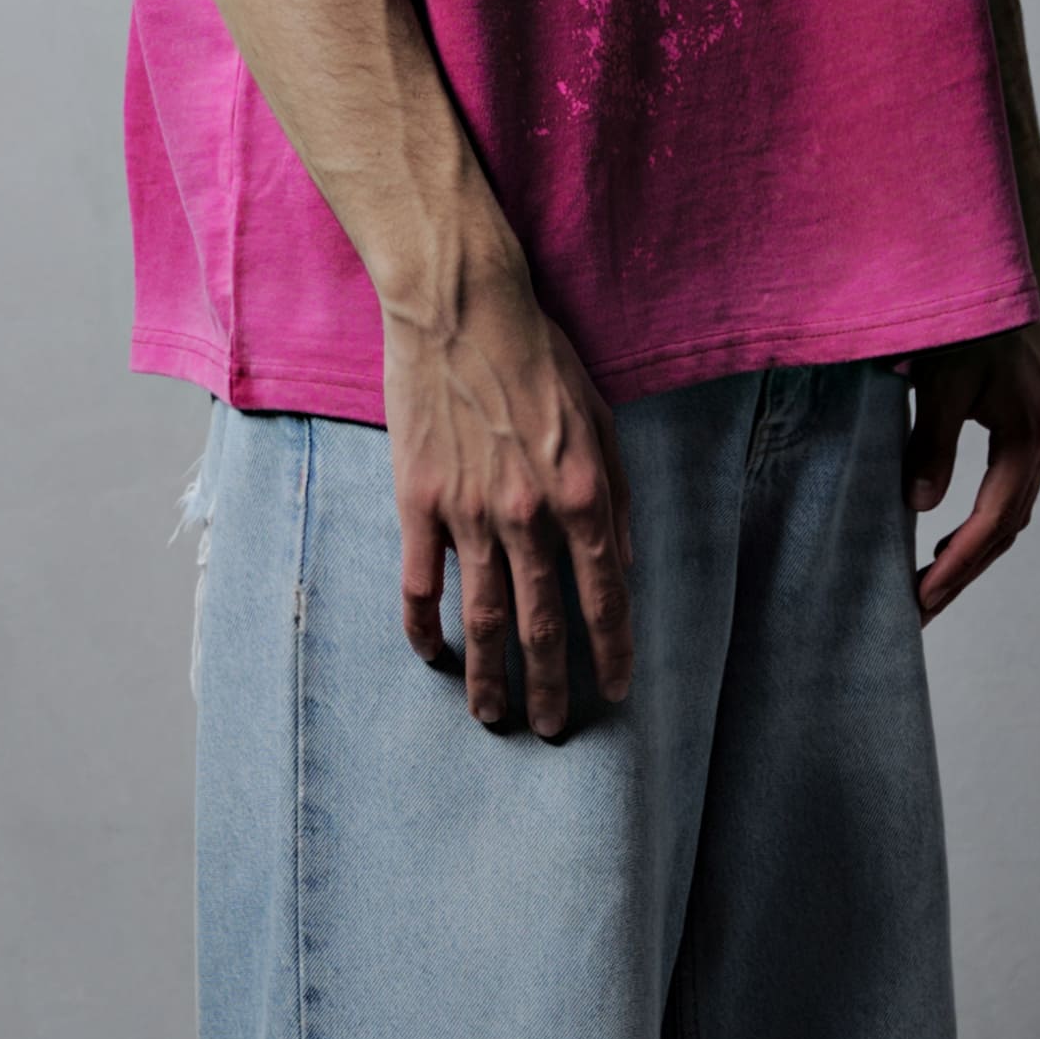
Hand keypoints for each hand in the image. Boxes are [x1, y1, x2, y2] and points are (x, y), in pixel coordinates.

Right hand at [388, 251, 634, 737]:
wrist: (462, 310)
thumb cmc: (541, 358)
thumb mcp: (604, 422)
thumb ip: (616, 498)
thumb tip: (621, 564)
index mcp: (585, 495)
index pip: (606, 597)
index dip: (613, 652)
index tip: (614, 690)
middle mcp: (531, 515)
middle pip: (545, 625)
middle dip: (552, 686)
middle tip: (552, 728)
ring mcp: (470, 513)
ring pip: (484, 620)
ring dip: (491, 678)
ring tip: (495, 717)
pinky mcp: (418, 503)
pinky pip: (422, 585)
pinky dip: (426, 629)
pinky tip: (433, 657)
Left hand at [905, 321, 1039, 621]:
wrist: (1008, 270)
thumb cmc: (973, 319)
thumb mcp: (944, 378)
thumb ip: (933, 441)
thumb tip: (920, 505)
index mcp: (1026, 436)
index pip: (992, 521)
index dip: (956, 565)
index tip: (922, 598)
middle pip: (1006, 529)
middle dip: (963, 574)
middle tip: (920, 612)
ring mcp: (1039, 434)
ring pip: (1010, 514)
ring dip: (973, 553)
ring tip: (930, 589)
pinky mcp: (1027, 425)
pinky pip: (1007, 492)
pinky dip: (980, 523)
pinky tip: (947, 536)